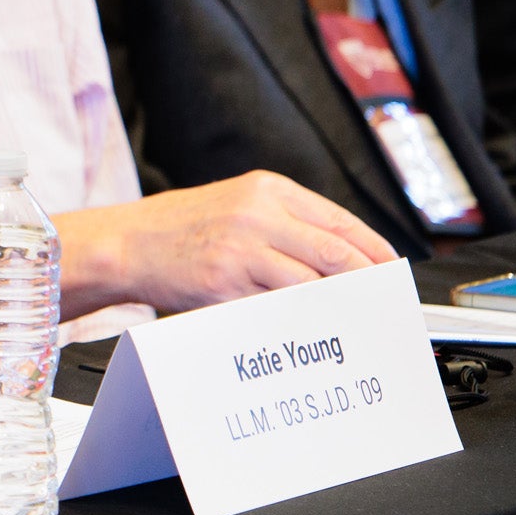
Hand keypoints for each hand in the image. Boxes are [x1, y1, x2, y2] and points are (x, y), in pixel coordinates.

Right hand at [64, 171, 395, 312]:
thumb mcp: (235, 204)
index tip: (389, 270)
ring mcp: (240, 249)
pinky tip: (307, 325)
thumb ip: (284, 221)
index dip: (373, 249)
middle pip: (333, 253)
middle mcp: (256, 214)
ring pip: (310, 283)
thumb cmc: (178, 228)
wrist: (126, 243)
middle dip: (365, 281)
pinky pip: (274, 306)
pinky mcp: (224, 283)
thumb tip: (339, 254)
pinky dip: (296, 317)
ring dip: (336, 304)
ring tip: (352, 317)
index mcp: (266, 189)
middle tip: (383, 301)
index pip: (339, 220)